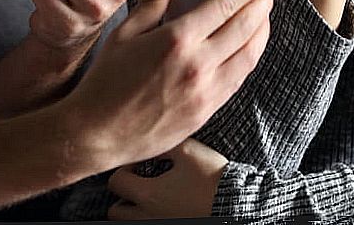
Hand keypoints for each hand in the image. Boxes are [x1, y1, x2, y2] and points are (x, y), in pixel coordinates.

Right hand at [64, 0, 274, 169]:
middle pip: (246, 27)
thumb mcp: (125, 33)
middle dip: (263, 2)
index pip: (226, 4)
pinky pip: (238, 79)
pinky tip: (246, 46)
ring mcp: (206, 93)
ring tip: (262, 13)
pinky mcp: (207, 112)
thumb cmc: (105, 83)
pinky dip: (249, 57)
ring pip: (250, 55)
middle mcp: (197, 66)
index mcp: (176, 41)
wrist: (96, 135)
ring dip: (262, 30)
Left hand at [108, 139, 227, 219]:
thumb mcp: (188, 151)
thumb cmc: (213, 179)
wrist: (238, 205)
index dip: (123, 170)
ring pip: (130, 223)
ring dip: (134, 210)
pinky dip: (150, 217)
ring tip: (150, 197)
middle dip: (123, 196)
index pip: (115, 183)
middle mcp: (148, 217)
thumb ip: (164, 143)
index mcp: (148, 195)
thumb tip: (151, 137)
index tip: (138, 165)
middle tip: (139, 184)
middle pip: (115, 212)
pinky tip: (164, 206)